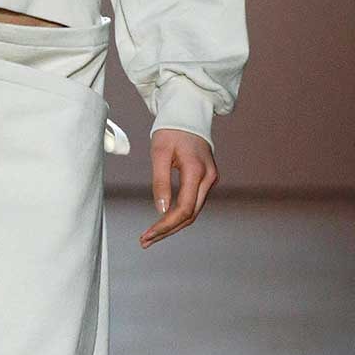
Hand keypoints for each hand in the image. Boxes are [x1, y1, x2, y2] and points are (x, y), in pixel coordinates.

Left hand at [139, 129, 217, 247]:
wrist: (188, 113)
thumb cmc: (171, 130)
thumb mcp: (159, 153)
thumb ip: (160, 182)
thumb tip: (160, 210)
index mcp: (196, 171)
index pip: (183, 209)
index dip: (165, 225)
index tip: (147, 235)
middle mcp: (208, 178)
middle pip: (189, 215)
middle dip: (167, 230)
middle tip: (144, 241)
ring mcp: (210, 179)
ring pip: (193, 211)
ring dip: (172, 225)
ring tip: (150, 236)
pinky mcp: (206, 179)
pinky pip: (194, 203)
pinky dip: (178, 214)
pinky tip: (162, 221)